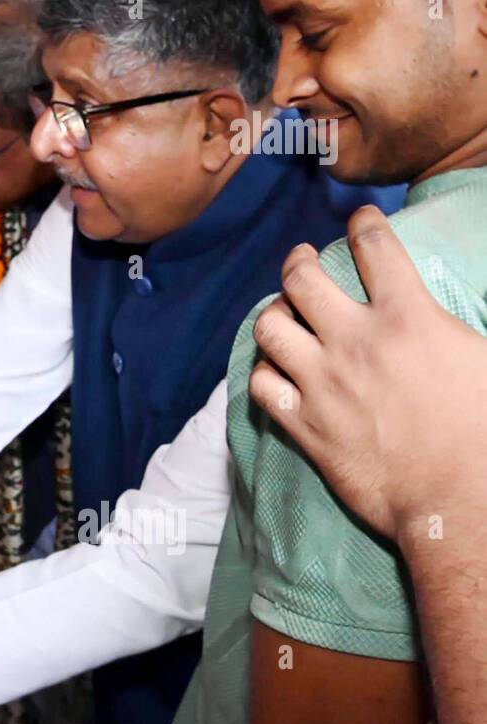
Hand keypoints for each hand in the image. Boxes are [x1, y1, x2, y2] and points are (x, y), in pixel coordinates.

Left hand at [248, 206, 486, 541]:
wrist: (461, 503)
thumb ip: (461, 327)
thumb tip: (451, 320)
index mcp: (408, 319)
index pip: (374, 248)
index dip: (364, 225)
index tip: (360, 220)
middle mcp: (355, 343)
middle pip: (301, 280)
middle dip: (298, 261)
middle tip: (301, 260)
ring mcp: (322, 383)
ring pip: (270, 328)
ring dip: (274, 314)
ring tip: (282, 312)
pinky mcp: (305, 425)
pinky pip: (262, 385)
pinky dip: (265, 372)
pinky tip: (274, 370)